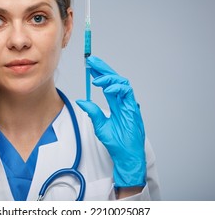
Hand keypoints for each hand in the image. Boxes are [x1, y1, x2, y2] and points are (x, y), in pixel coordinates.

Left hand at [76, 56, 145, 186]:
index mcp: (115, 103)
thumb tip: (81, 100)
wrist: (125, 154)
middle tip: (92, 60)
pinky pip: (127, 92)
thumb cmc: (116, 141)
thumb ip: (92, 111)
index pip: (107, 84)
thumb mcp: (100, 125)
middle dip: (103, 68)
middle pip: (114, 79)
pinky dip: (117, 88)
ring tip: (97, 78)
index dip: (99, 73)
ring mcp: (128, 103)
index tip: (89, 65)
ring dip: (109, 77)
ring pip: (122, 82)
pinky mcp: (133, 107)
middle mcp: (122, 101)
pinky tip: (107, 88)